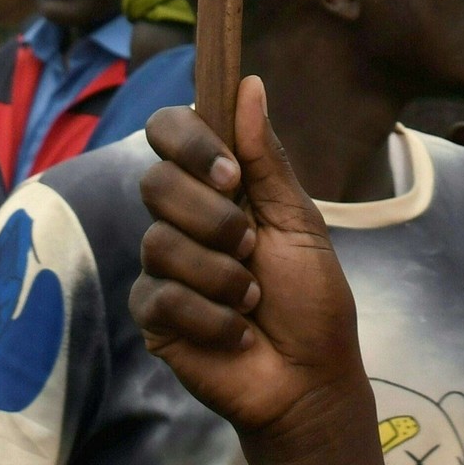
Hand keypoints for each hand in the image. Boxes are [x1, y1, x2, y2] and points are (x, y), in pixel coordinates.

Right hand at [129, 78, 393, 464]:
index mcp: (215, 184)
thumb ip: (266, 158)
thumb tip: (249, 84)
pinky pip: (161, 295)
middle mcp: (180, 216)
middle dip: (213, 219)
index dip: (188, 143)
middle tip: (251, 248)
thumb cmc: (311, 299)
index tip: (231, 174)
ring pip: (159, 242)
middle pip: (156, 182)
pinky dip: (212, 317)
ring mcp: (161, 264)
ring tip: (251, 299)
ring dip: (221, 276)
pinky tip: (236, 332)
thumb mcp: (298, 222)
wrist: (311, 380)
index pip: (169, 130)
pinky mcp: (152, 313)